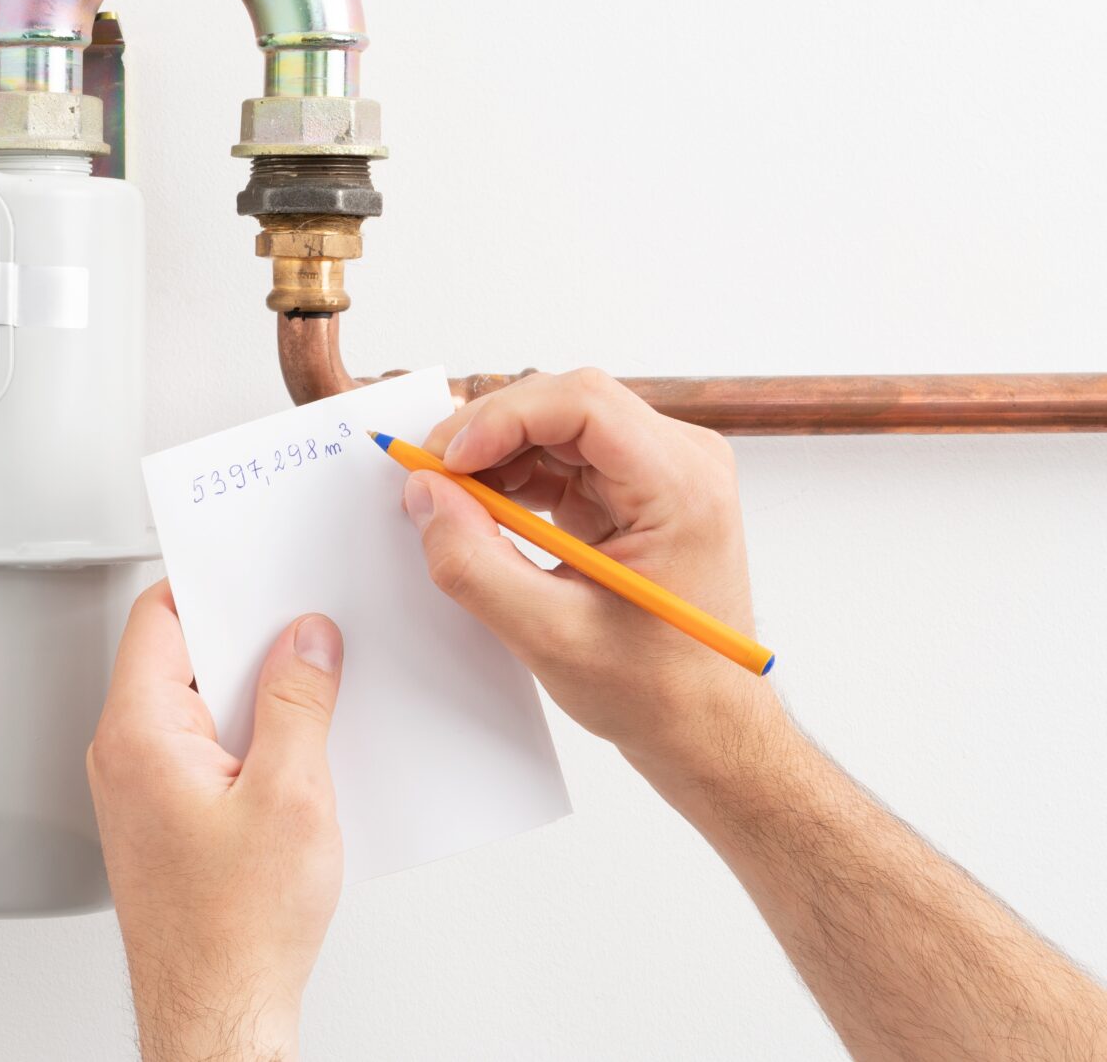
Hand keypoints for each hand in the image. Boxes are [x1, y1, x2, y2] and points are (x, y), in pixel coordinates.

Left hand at [87, 580, 344, 1061]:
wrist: (219, 1015)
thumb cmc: (235, 934)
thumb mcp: (292, 796)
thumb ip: (299, 702)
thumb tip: (306, 638)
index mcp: (139, 733)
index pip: (160, 616)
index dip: (214, 583)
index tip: (259, 567)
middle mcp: (126, 756)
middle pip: (181, 657)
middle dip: (247, 638)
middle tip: (306, 626)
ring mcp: (142, 790)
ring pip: (199, 706)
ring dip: (256, 695)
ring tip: (316, 695)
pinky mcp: (166, 819)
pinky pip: (207, 750)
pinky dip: (251, 738)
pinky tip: (301, 754)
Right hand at [402, 368, 781, 787]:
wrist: (706, 727)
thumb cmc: (658, 692)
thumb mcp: (550, 636)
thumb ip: (475, 564)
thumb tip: (424, 494)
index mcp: (683, 487)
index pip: (583, 403)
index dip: (502, 418)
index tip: (446, 460)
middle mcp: (681, 462)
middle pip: (566, 403)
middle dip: (489, 433)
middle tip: (431, 477)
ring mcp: (660, 471)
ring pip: (558, 423)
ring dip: (497, 454)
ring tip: (455, 504)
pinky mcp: (636, 489)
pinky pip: (564, 453)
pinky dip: (515, 475)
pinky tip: (486, 513)